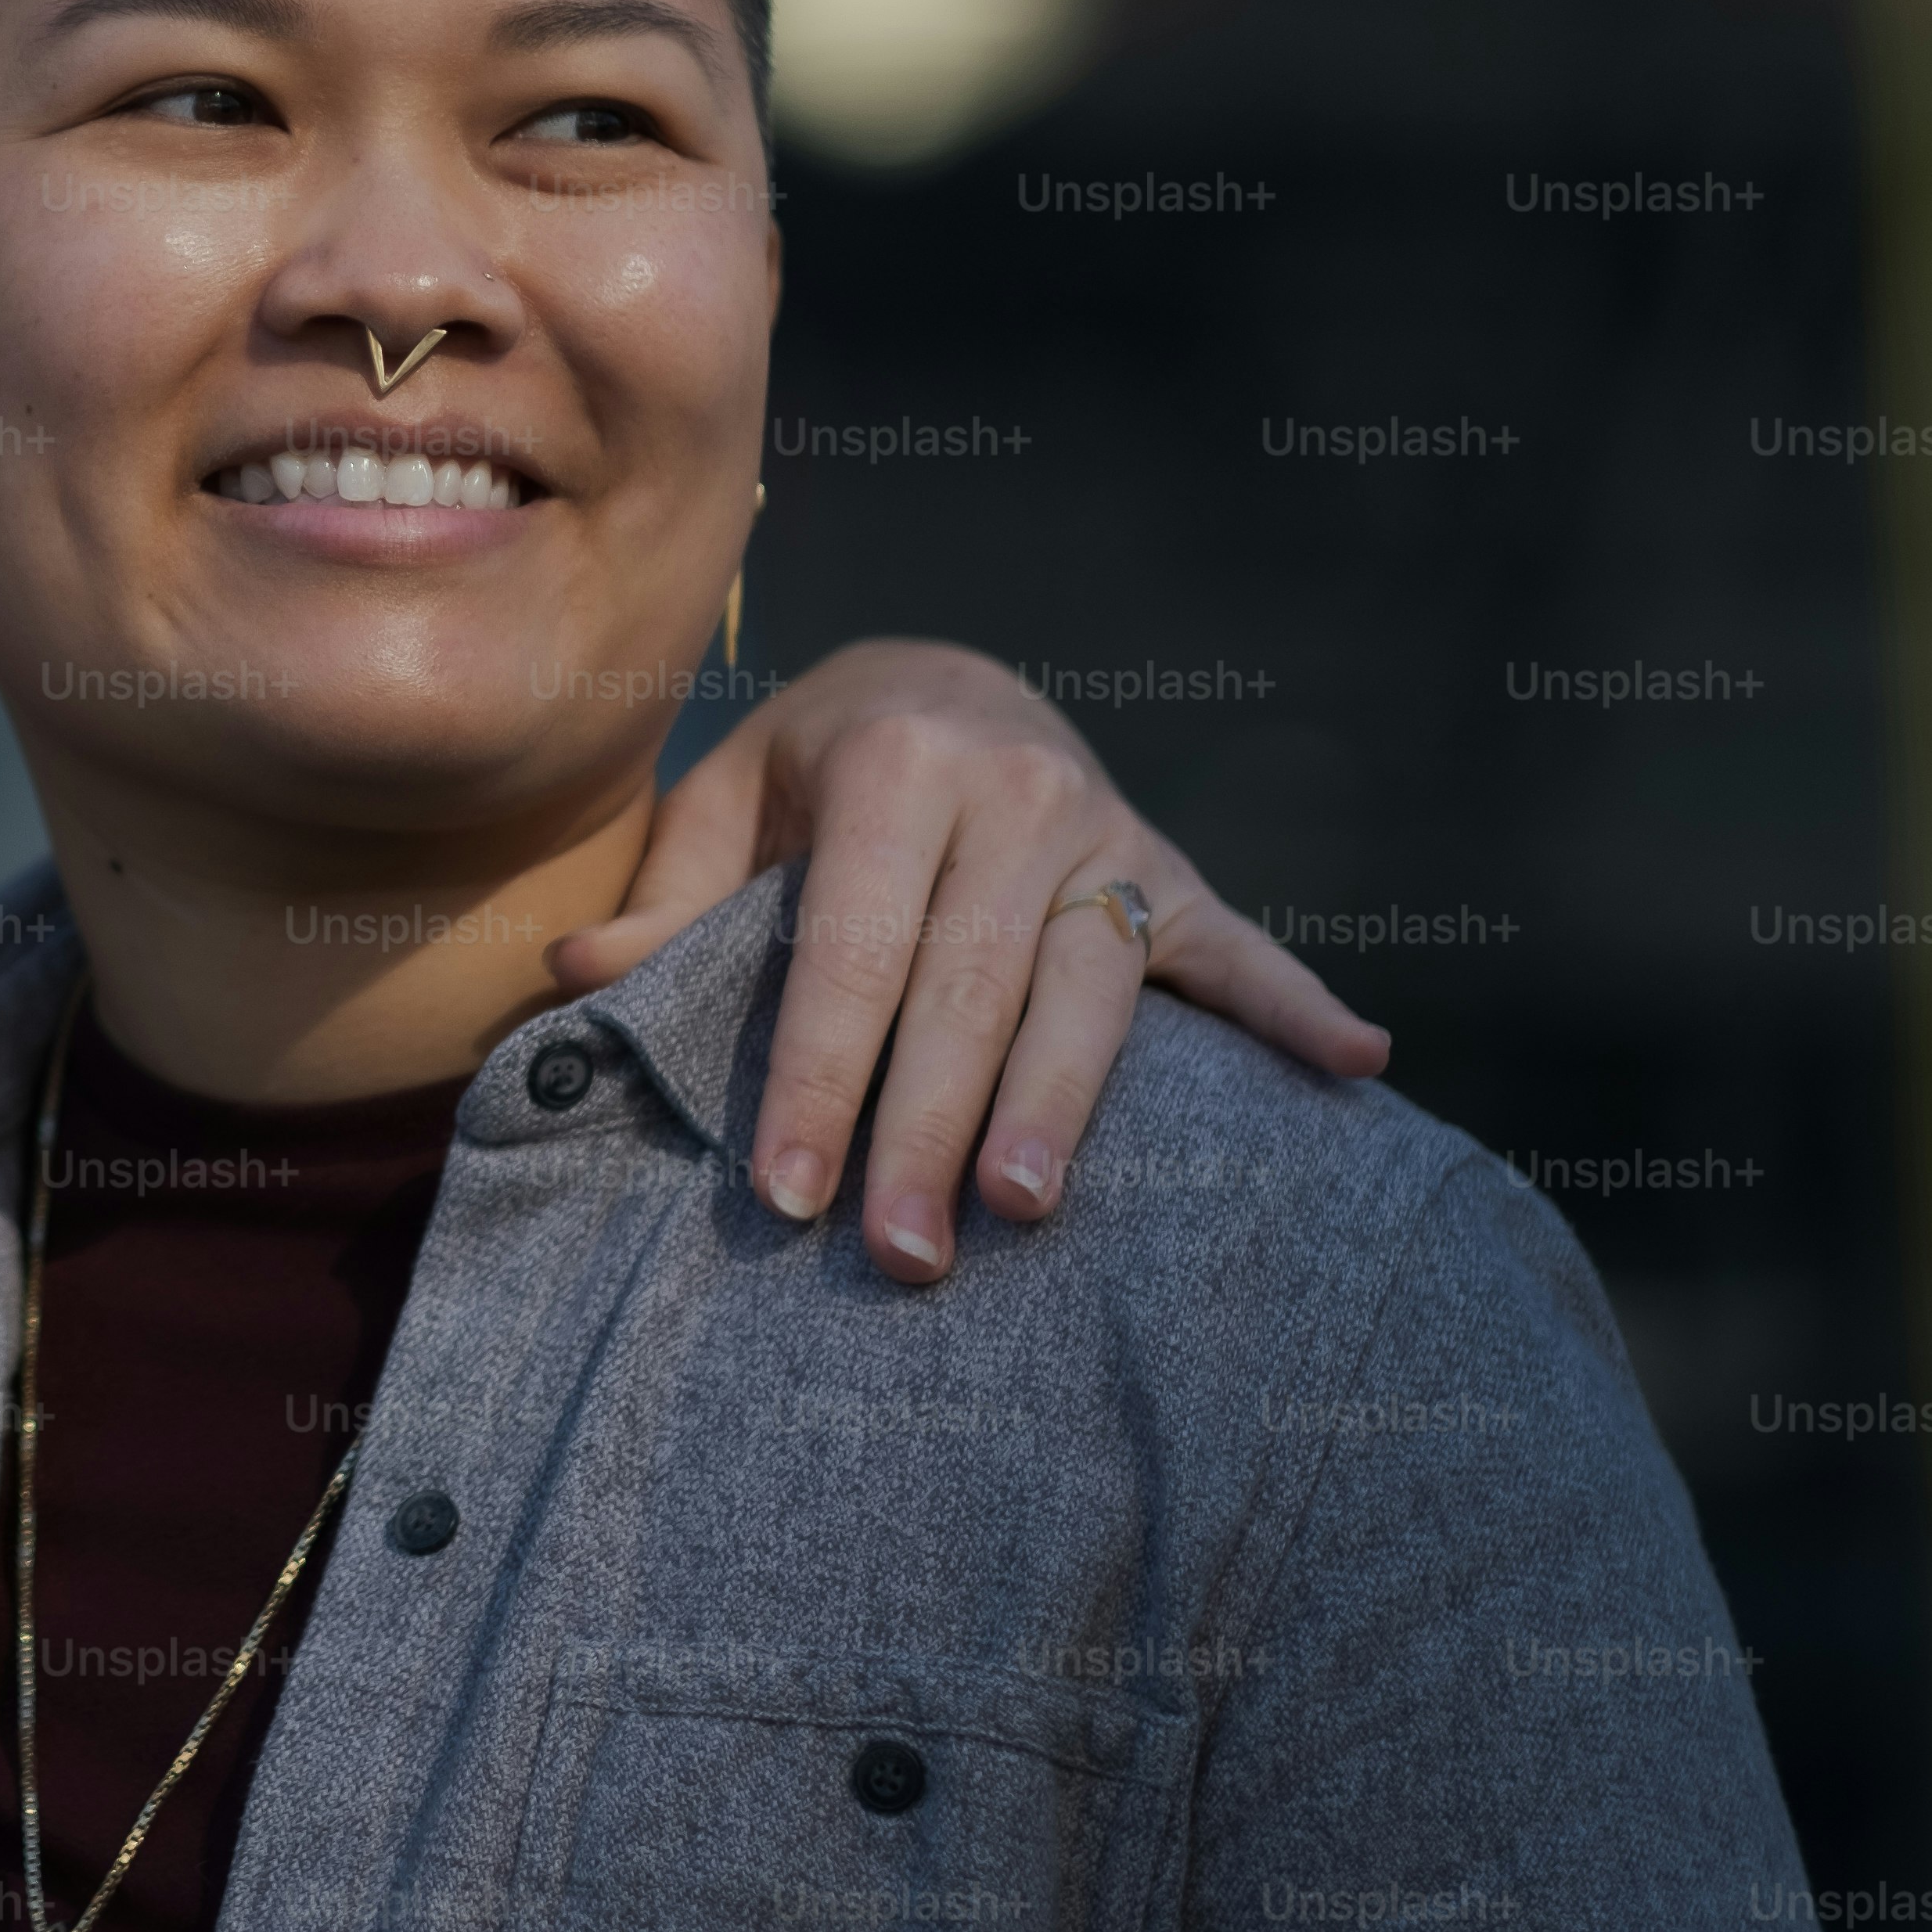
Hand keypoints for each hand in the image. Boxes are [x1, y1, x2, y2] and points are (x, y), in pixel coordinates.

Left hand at [542, 637, 1388, 1284]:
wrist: (937, 676)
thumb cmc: (806, 770)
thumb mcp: (722, 805)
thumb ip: (664, 901)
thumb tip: (571, 979)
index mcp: (892, 760)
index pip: (848, 948)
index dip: (812, 1074)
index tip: (783, 1193)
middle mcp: (1013, 785)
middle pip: (969, 986)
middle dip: (927, 1128)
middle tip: (899, 1255)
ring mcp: (1106, 828)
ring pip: (1089, 986)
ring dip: (1061, 1104)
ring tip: (1023, 1210)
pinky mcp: (1175, 869)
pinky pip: (1240, 948)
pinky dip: (1301, 1008)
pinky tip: (1360, 1067)